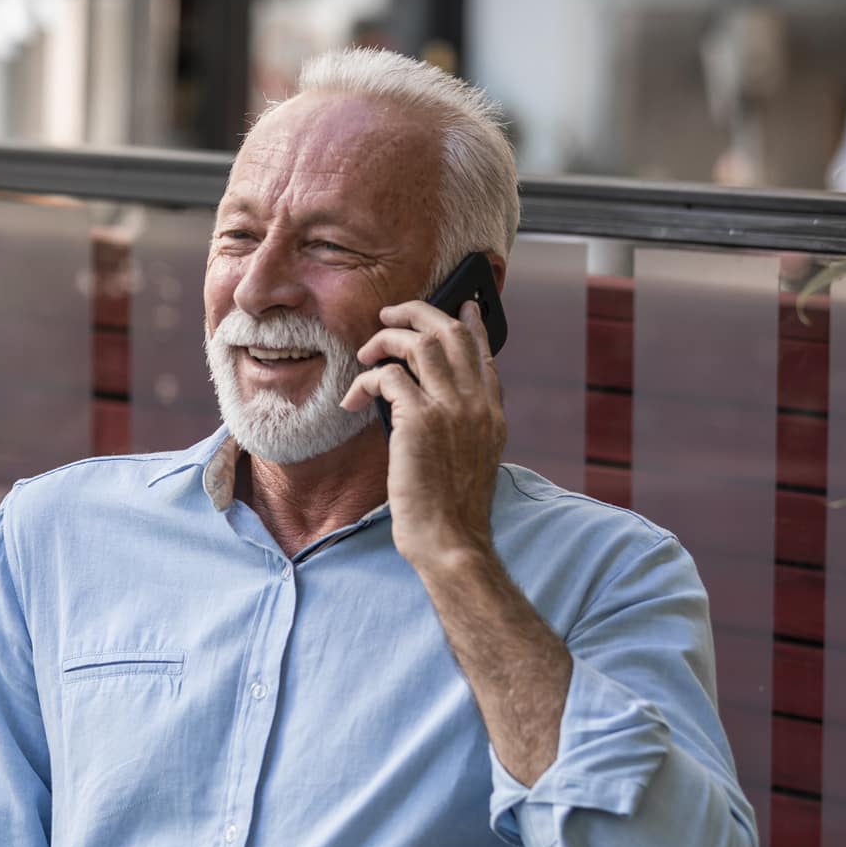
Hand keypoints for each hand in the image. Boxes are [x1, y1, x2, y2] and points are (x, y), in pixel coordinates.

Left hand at [341, 299, 505, 569]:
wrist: (451, 541)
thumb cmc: (451, 510)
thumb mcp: (470, 461)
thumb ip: (460, 425)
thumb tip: (425, 399)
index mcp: (492, 413)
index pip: (483, 353)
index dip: (470, 324)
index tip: (461, 305)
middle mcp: (477, 403)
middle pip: (451, 333)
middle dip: (417, 314)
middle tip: (390, 316)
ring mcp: (452, 408)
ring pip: (419, 343)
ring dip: (385, 340)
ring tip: (366, 353)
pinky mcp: (420, 420)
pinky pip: (387, 377)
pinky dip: (365, 381)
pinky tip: (353, 399)